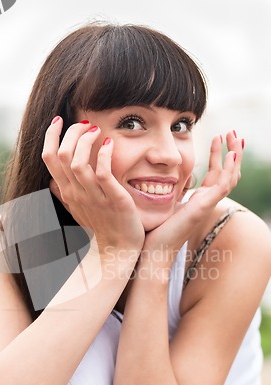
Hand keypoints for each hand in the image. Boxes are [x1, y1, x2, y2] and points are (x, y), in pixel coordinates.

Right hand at [42, 117, 144, 257]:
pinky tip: (109, 143)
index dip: (50, 135)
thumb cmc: (100, 227)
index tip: (59, 120)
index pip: (48, 158)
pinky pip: (102, 173)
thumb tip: (50, 182)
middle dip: (70, 132)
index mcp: (66, 191)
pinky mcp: (114, 200)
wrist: (118, 250)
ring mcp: (93, 197)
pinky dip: (104, 154)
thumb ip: (63, 194)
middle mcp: (76, 193)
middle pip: (61, 156)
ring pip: (77, 162)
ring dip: (85, 140)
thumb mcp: (77, 210)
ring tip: (96, 129)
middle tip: (84, 122)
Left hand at [142, 130, 242, 261]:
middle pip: (228, 174)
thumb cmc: (154, 231)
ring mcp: (207, 205)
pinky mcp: (203, 208)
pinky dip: (230, 169)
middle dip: (232, 151)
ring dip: (235, 155)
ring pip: (230, 177)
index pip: (215, 174)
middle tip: (233, 132)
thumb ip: (168, 193)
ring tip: (235, 135)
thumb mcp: (163, 205)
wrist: (152, 251)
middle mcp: (206, 202)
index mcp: (198, 201)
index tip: (218, 137)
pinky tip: (231, 154)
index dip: (219, 156)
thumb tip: (158, 179)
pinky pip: (223, 186)